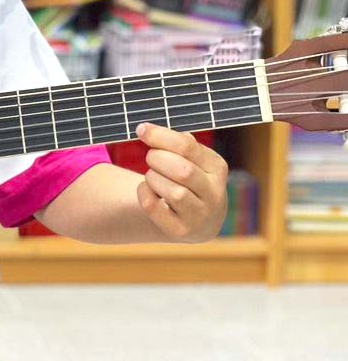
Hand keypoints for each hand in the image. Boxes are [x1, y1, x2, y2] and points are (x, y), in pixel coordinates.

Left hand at [133, 123, 228, 242]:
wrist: (198, 220)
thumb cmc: (190, 180)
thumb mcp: (192, 160)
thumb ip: (177, 143)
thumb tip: (151, 132)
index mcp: (217, 169)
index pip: (188, 147)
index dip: (161, 136)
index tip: (141, 129)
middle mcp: (214, 194)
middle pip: (183, 170)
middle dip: (158, 159)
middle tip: (151, 157)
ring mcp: (199, 216)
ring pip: (173, 192)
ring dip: (153, 178)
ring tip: (152, 176)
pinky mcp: (180, 231)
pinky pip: (154, 208)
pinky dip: (144, 193)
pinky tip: (147, 190)